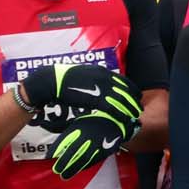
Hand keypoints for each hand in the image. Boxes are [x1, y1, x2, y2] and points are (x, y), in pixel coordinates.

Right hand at [22, 63, 141, 125]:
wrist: (49, 82)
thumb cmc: (64, 79)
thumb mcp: (83, 74)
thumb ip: (95, 78)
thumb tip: (103, 84)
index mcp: (101, 71)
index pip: (123, 81)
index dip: (131, 90)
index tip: (137, 96)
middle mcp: (103, 78)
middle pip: (126, 90)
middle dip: (134, 100)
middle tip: (138, 108)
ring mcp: (99, 88)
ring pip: (121, 99)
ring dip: (130, 108)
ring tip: (135, 114)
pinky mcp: (93, 98)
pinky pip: (112, 107)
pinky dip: (121, 113)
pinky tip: (125, 118)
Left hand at [49, 109, 136, 179]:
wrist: (115, 122)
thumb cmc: (92, 123)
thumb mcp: (78, 123)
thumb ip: (66, 131)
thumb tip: (50, 136)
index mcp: (79, 127)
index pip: (64, 139)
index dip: (56, 149)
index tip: (49, 157)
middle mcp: (87, 136)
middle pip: (74, 150)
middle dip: (64, 161)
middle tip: (57, 170)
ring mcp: (96, 144)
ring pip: (84, 158)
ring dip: (74, 168)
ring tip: (65, 176)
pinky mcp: (104, 151)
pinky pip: (93, 161)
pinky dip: (84, 167)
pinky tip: (78, 170)